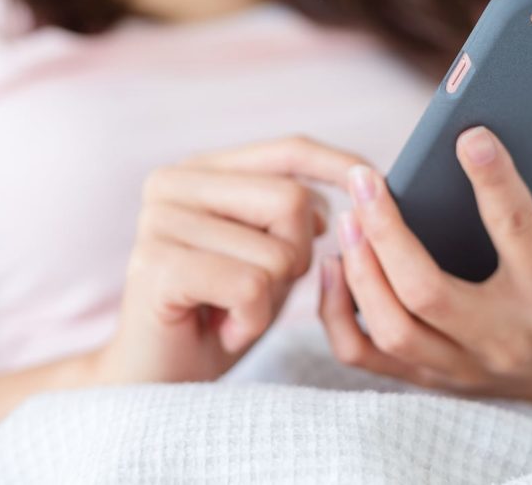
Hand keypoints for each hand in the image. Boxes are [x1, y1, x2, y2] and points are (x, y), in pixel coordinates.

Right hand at [97, 136, 365, 383]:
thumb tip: (358, 178)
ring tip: (233, 312)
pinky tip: (223, 329)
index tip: (377, 183)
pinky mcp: (155, 265)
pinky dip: (251, 322)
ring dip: (271, 297)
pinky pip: (250, 287)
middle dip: (297, 257)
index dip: (338, 166)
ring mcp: (157, 221)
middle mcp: (171, 183)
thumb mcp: (270, 254)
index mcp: (200, 169)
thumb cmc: (221, 315)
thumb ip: (298, 214)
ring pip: (277, 250)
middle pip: (291, 200)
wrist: (159, 381)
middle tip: (259, 290)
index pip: (287, 150)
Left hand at [319, 126, 531, 431]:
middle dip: (389, 233)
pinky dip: (336, 312)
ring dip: (360, 270)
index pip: (516, 233)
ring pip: (392, 327)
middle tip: (365, 179)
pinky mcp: (423, 378)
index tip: (468, 135)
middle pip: (428, 292)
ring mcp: (458, 366)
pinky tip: (331, 264)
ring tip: (347, 216)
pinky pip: (363, 354)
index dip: (494, 181)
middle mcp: (502, 339)